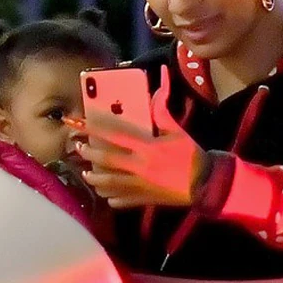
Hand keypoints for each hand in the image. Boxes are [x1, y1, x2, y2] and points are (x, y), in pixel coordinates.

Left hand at [76, 65, 204, 208]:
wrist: (204, 184)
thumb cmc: (189, 155)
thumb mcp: (176, 130)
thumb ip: (162, 109)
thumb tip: (159, 81)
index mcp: (147, 148)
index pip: (115, 136)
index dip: (94, 130)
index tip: (79, 125)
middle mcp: (139, 167)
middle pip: (106, 161)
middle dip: (89, 154)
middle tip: (77, 147)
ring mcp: (139, 186)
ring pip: (108, 184)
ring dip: (94, 178)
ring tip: (86, 172)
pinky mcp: (143, 200)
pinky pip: (120, 201)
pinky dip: (110, 197)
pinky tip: (105, 193)